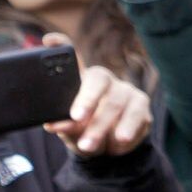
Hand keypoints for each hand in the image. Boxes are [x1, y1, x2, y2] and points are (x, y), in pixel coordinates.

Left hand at [41, 35, 151, 157]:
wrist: (110, 150)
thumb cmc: (84, 131)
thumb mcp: (70, 130)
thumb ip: (64, 126)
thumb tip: (55, 125)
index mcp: (81, 80)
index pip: (71, 57)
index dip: (61, 45)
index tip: (49, 41)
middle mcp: (105, 80)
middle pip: (98, 79)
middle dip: (87, 99)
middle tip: (76, 118)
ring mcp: (127, 91)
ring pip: (117, 102)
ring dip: (103, 125)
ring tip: (89, 145)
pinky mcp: (142, 106)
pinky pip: (136, 115)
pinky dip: (126, 130)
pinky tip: (118, 142)